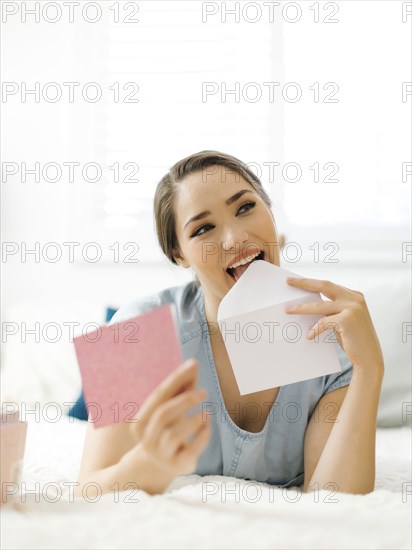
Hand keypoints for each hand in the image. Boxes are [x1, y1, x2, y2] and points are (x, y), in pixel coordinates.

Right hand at [126, 359, 210, 481]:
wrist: (161, 464)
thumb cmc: (168, 427)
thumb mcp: (172, 407)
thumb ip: (182, 387)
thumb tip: (193, 364)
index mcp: (140, 422)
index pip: (158, 396)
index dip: (176, 379)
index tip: (193, 365)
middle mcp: (147, 439)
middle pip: (163, 415)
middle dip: (184, 401)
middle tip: (204, 392)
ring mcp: (161, 455)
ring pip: (173, 435)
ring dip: (193, 420)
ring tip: (208, 412)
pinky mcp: (178, 466)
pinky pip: (190, 451)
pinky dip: (201, 436)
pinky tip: (207, 426)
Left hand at [284, 277, 383, 374]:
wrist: (369, 357)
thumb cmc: (353, 339)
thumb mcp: (343, 319)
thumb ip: (332, 309)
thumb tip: (309, 303)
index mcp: (354, 295)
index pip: (329, 285)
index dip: (312, 282)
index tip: (296, 279)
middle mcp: (355, 298)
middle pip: (324, 285)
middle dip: (304, 283)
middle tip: (289, 282)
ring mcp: (353, 308)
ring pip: (319, 305)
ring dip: (301, 308)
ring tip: (288, 310)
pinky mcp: (347, 319)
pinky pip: (324, 322)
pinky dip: (315, 329)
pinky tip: (309, 336)